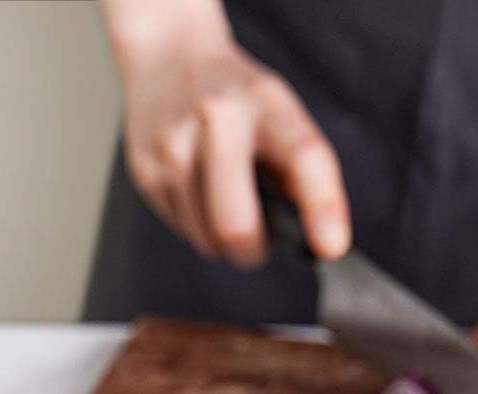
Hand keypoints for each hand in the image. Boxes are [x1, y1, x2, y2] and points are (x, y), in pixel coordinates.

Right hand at [117, 36, 348, 267]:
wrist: (168, 58)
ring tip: (223, 200)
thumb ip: (299, 168)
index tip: (331, 246)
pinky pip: (182, 230)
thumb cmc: (235, 98)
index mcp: (264, 102)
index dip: (322, 206)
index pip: (303, 156)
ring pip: (207, 239)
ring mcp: (174, 145)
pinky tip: (196, 190)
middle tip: (259, 244)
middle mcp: (216, 118)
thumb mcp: (278, 113)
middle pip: (236, 224)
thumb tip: (316, 235)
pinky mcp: (146, 170)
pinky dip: (196, 225)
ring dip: (221, 240)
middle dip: (253, 251)